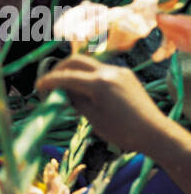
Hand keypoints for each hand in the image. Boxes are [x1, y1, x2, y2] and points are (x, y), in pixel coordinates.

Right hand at [36, 55, 171, 155]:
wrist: (155, 133)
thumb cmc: (123, 132)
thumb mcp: (94, 119)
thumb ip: (76, 101)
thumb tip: (63, 92)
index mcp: (99, 84)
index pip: (67, 77)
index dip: (50, 81)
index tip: (38, 87)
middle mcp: (108, 71)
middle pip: (76, 61)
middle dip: (60, 69)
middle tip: (50, 83)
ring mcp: (119, 71)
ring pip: (89, 63)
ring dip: (74, 71)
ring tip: (67, 88)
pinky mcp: (126, 74)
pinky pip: (101, 70)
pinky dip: (88, 75)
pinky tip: (86, 90)